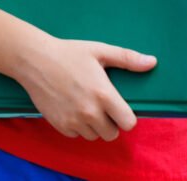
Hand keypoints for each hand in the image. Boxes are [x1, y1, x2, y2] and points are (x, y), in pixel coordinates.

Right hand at [15, 38, 156, 140]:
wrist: (34, 60)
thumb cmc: (68, 53)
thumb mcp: (100, 51)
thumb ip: (127, 58)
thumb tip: (152, 62)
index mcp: (104, 95)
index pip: (128, 123)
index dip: (126, 116)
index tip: (119, 108)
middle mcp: (90, 112)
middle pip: (112, 133)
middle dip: (110, 122)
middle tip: (101, 106)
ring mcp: (73, 120)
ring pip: (94, 136)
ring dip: (93, 126)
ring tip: (86, 106)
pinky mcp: (59, 124)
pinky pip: (76, 134)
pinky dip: (77, 126)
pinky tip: (72, 108)